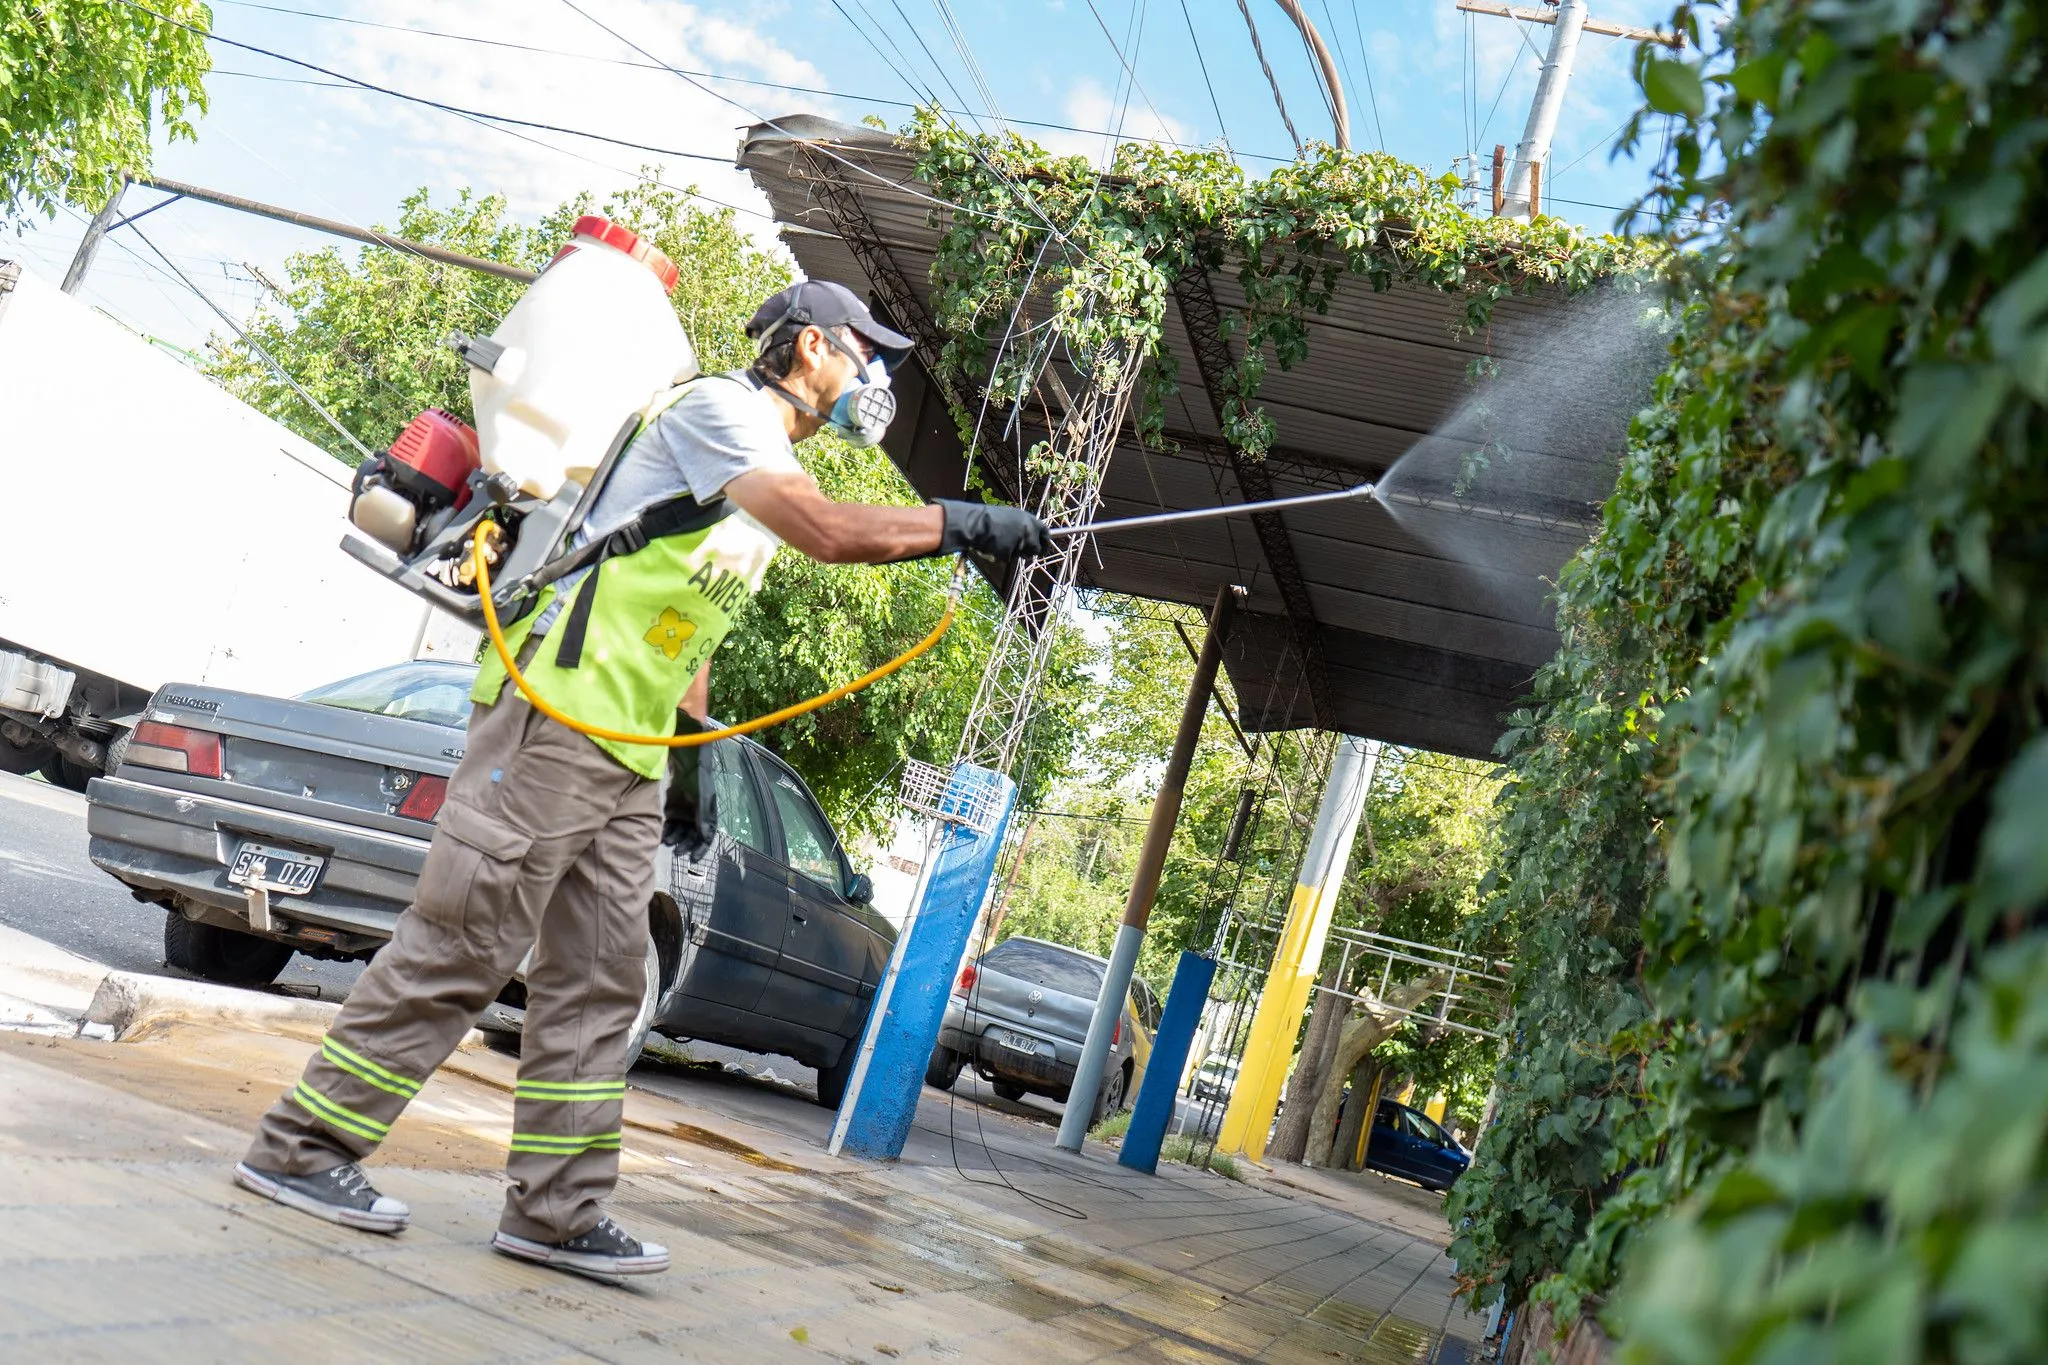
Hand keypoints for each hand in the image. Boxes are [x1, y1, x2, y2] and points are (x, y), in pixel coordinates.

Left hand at [660, 724, 714, 853]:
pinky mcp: (672, 807)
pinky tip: (661, 835)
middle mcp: (697, 816)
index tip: (693, 859)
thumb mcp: (703, 797)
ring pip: (679, 832)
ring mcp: (684, 812)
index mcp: (708, 814)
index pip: (707, 837)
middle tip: (676, 852)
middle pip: (691, 837)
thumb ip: (703, 817)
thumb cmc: (699, 776)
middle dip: (685, 845)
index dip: (701, 849)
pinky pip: (669, 824)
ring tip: (666, 842)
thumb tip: (704, 838)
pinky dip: (666, 830)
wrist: (686, 759)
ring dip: (674, 839)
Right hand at [935, 500, 1053, 560]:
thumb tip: (1032, 536)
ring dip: (1014, 552)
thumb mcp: (1010, 517)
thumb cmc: (989, 519)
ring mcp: (1019, 542)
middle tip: (1023, 552)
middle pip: (1036, 548)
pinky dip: (1002, 554)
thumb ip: (1023, 526)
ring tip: (1000, 541)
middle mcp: (1027, 530)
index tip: (1042, 547)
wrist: (974, 523)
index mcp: (1028, 518)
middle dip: (1031, 552)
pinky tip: (994, 546)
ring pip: (1022, 554)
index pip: (1045, 532)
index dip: (1044, 541)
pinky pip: (1008, 557)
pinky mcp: (1009, 552)